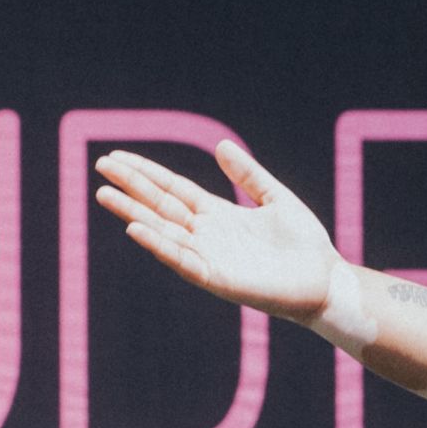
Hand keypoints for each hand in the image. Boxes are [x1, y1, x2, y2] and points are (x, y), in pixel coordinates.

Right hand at [94, 141, 343, 321]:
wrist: (326, 280)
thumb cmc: (305, 244)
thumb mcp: (276, 198)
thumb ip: (249, 175)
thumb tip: (222, 146)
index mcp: (218, 215)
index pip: (172, 189)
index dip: (145, 173)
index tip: (116, 158)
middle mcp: (207, 235)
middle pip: (159, 206)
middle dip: (130, 187)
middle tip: (100, 167)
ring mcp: (209, 257)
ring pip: (162, 231)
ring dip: (133, 213)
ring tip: (104, 195)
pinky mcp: (217, 279)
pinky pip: (182, 261)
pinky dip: (159, 246)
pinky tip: (136, 230)